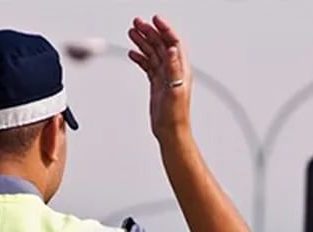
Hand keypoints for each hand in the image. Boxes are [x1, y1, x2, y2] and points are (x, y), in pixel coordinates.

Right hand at [127, 15, 191, 141]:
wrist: (170, 131)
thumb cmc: (175, 116)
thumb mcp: (175, 90)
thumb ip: (174, 69)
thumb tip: (173, 50)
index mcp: (181, 70)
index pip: (174, 43)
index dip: (165, 29)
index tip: (155, 19)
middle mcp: (173, 71)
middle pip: (161, 45)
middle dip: (149, 32)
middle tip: (137, 23)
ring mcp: (165, 77)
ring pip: (153, 54)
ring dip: (143, 42)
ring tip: (132, 32)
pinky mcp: (157, 84)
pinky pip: (148, 66)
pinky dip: (141, 58)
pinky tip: (133, 53)